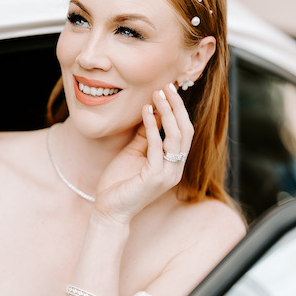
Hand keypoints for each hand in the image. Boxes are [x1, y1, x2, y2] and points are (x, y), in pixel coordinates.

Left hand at [94, 83, 193, 223]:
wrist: (109, 210)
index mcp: (173, 163)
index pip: (184, 132)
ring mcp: (168, 174)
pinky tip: (146, 111)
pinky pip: (157, 147)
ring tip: (157, 94)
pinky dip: (153, 127)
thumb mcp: (134, 153)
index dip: (179, 109)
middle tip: (166, 86)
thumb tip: (152, 112)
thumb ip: (146, 136)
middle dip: (177, 106)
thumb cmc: (119, 183)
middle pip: (186, 131)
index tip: (168, 89)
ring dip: (167, 112)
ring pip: (176, 137)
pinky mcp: (155, 178)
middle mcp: (175, 169)